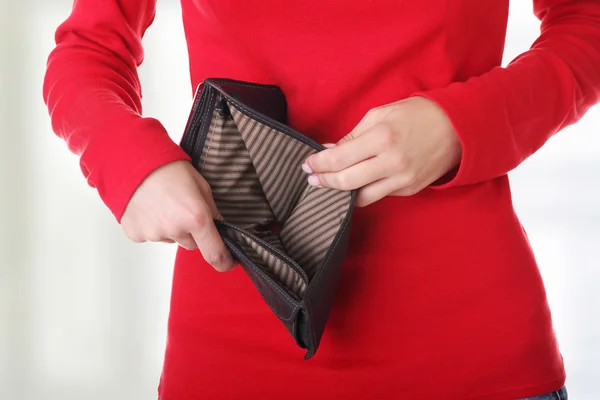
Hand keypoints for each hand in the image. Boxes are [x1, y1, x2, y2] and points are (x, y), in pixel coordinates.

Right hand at [121, 160, 234, 271]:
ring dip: (172, 228)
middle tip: (184, 208)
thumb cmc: (168, 168)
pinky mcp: (136, 234)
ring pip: (172, 239)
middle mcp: (174, 230)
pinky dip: (153, 226)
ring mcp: (153, 234)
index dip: (224, 261)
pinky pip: (151, 236)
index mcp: (196, 218)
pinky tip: (150, 207)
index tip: (228, 262)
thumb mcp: (201, 186)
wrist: (133, 161)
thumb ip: (212, 210)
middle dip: (193, 232)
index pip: (215, 253)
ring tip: (164, 203)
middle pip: (192, 244)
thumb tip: (220, 227)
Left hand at [302, 97, 461, 206]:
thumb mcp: (381, 114)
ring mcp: (402, 180)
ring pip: (361, 197)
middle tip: (312, 179)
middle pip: (346, 182)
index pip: (339, 158)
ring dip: (341, 192)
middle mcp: (391, 162)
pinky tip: (354, 184)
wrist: (458, 128)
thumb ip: (353, 136)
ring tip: (329, 184)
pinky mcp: (409, 190)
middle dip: (324, 182)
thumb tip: (329, 151)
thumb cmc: (417, 115)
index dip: (317, 164)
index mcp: (382, 138)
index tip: (306, 164)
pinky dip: (363, 191)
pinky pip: (379, 195)